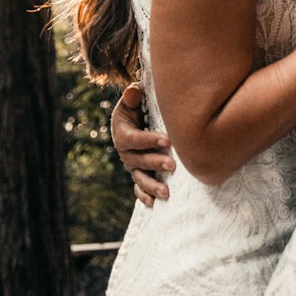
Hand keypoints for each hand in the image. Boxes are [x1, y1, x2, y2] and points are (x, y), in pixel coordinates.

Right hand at [111, 83, 175, 206]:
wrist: (134, 118)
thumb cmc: (136, 106)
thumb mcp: (132, 98)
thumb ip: (133, 95)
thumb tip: (134, 91)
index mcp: (122, 133)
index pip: (135, 139)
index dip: (150, 140)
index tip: (168, 140)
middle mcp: (125, 153)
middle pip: (139, 161)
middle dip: (156, 163)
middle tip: (173, 165)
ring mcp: (132, 165)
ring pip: (140, 178)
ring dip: (152, 186)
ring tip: (167, 193)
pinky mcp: (139, 173)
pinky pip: (139, 188)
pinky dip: (145, 196)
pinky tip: (155, 204)